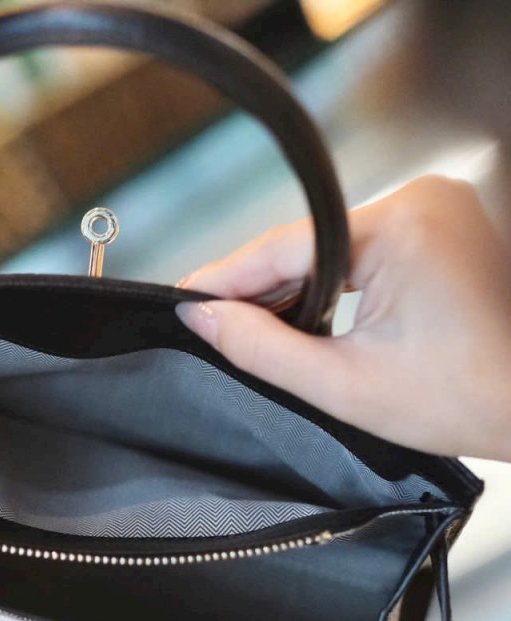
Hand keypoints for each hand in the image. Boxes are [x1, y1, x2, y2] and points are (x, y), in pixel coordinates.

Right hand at [175, 175, 510, 461]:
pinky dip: (325, 284)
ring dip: (289, 287)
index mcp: (402, 224)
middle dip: (257, 287)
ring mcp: (434, 208)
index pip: (285, 247)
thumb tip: (200, 317)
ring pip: (328, 248)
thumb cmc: (462, 399)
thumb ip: (261, 347)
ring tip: (244, 327)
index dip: (225, 278)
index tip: (181, 300)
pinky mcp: (438, 227)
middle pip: (305, 244)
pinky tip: (297, 316)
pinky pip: (357, 251)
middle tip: (206, 324)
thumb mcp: (342, 383)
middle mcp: (422, 197)